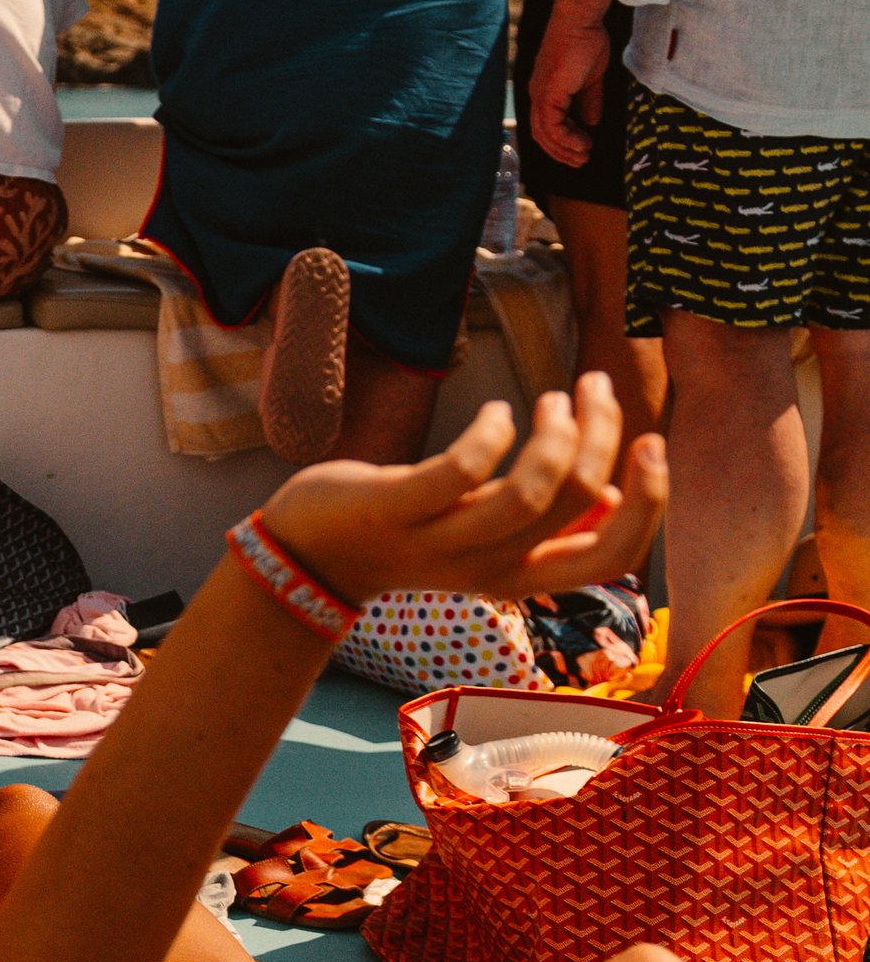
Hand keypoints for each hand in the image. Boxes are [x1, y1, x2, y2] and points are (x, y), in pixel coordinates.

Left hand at [262, 374, 664, 609]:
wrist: (311, 556)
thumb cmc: (409, 533)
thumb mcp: (484, 535)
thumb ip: (542, 523)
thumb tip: (607, 493)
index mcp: (522, 574)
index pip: (615, 554)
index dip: (650, 499)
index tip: (651, 442)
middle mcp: (489, 566)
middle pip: (581, 504)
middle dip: (605, 436)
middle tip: (594, 387)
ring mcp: (442, 540)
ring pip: (531, 491)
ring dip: (556, 431)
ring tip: (550, 394)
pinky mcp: (398, 509)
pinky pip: (462, 469)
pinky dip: (491, 431)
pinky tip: (495, 411)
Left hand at [526, 0, 618, 170]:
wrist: (581, 21)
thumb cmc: (586, 42)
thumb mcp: (590, 79)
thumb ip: (588, 101)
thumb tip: (591, 122)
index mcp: (545, 91)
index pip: (546, 125)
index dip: (561, 142)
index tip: (581, 150)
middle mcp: (538, 95)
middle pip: (542, 135)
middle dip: (562, 152)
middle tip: (581, 161)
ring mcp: (541, 94)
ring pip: (545, 134)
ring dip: (565, 149)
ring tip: (584, 155)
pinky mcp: (548, 93)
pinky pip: (553, 125)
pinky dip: (567, 139)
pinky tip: (583, 142)